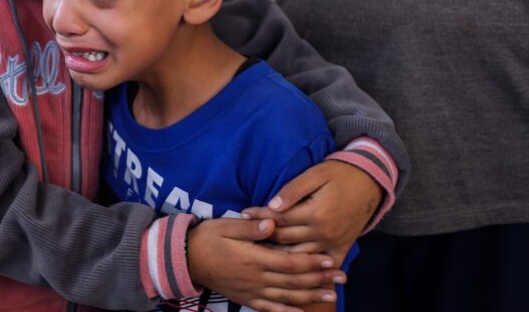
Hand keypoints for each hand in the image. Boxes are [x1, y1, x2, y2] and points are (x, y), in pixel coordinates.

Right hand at [187, 218, 342, 311]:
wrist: (186, 259)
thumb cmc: (208, 238)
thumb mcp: (226, 226)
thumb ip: (250, 227)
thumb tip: (272, 224)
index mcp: (253, 258)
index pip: (289, 262)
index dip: (311, 262)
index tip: (329, 259)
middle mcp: (256, 279)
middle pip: (294, 281)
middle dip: (320, 279)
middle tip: (342, 276)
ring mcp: (252, 291)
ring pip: (287, 296)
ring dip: (311, 296)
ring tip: (332, 296)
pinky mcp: (247, 299)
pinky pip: (271, 309)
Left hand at [242, 161, 381, 264]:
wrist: (370, 182)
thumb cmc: (339, 174)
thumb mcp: (315, 174)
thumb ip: (293, 190)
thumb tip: (271, 205)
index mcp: (315, 213)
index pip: (279, 218)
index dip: (259, 216)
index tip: (242, 215)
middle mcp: (324, 232)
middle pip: (285, 239)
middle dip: (263, 236)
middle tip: (244, 235)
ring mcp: (333, 243)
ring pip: (299, 256)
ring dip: (279, 255)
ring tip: (258, 253)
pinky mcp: (342, 248)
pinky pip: (323, 265)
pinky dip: (308, 270)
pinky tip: (292, 271)